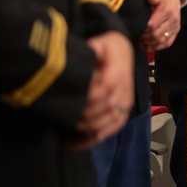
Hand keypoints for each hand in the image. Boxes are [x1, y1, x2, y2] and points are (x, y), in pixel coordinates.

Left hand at [71, 31, 133, 148]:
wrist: (125, 51)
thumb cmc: (109, 47)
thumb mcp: (100, 42)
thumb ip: (91, 50)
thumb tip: (84, 59)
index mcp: (118, 74)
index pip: (102, 91)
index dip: (86, 100)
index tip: (68, 103)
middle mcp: (124, 91)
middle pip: (104, 110)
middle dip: (82, 118)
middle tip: (61, 121)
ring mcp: (126, 102)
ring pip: (107, 123)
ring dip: (86, 131)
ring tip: (65, 135)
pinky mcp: (125, 110)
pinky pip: (112, 129)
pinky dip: (95, 139)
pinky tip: (77, 144)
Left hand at [141, 0, 180, 50]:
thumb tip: (151, 0)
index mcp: (167, 10)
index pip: (153, 25)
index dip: (142, 30)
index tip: (135, 29)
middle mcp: (173, 20)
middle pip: (156, 35)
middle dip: (144, 38)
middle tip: (136, 36)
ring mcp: (175, 27)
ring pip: (161, 41)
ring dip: (150, 43)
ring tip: (140, 42)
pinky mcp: (175, 31)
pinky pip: (167, 43)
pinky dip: (157, 46)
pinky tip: (148, 46)